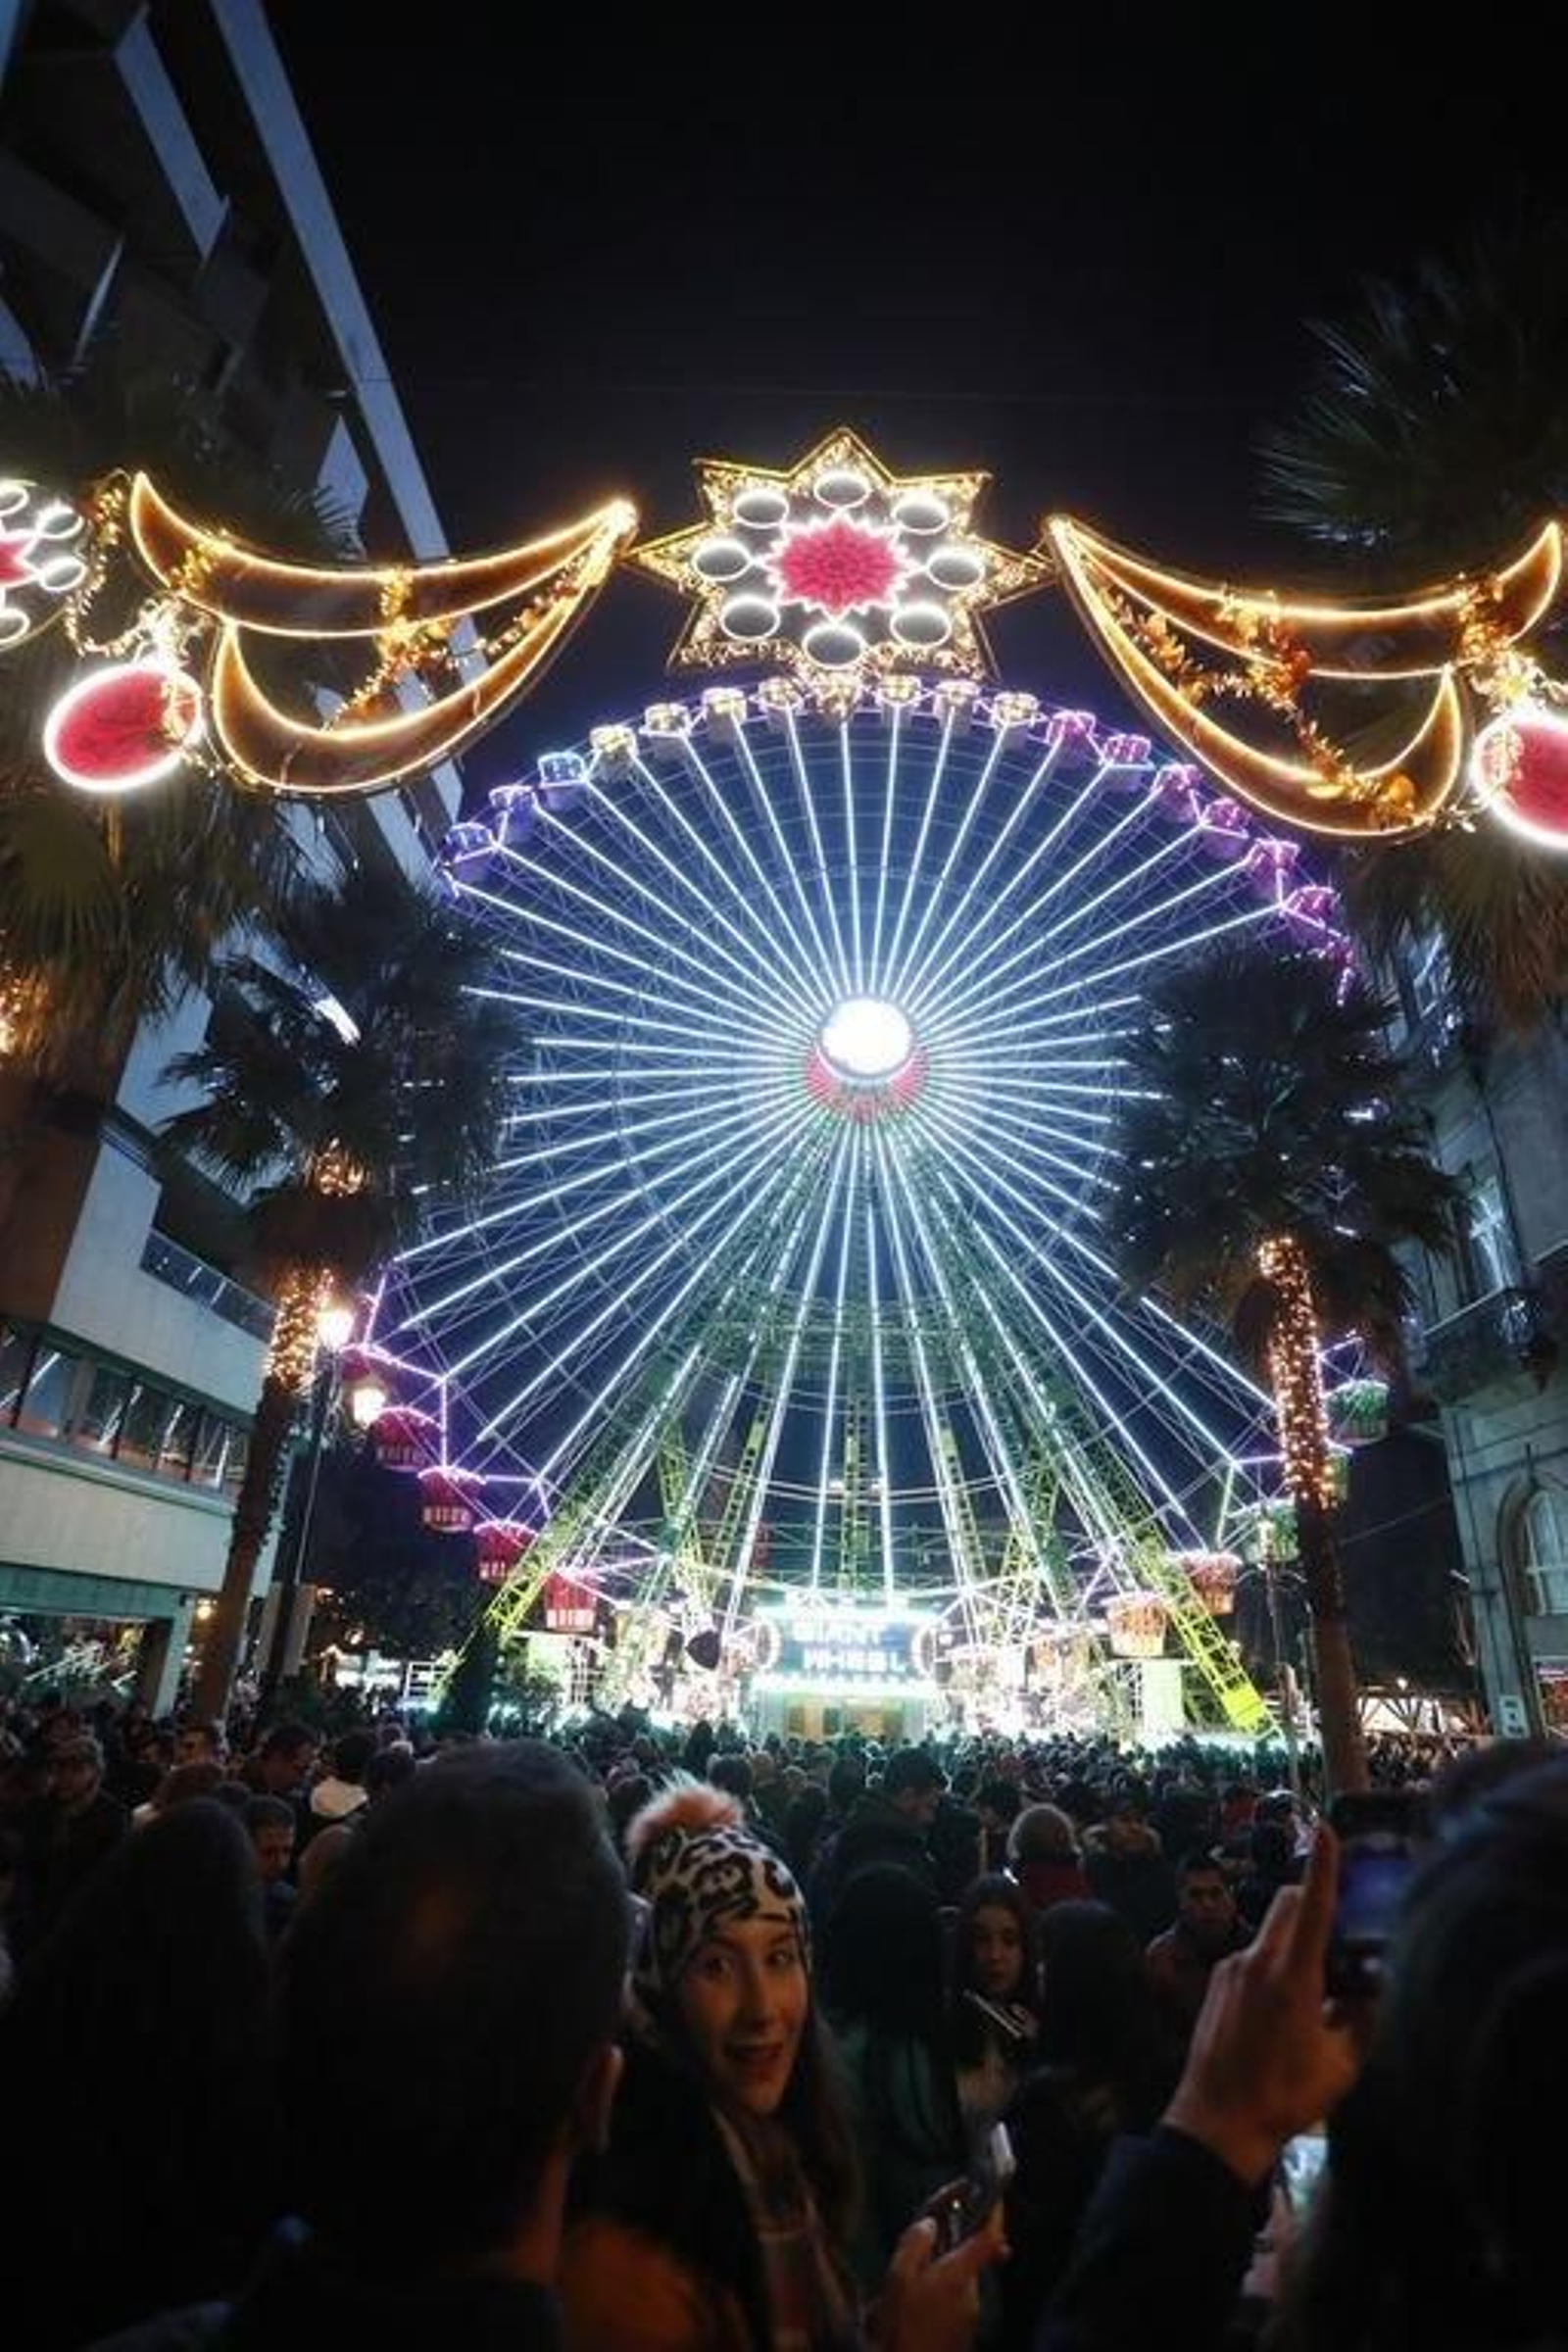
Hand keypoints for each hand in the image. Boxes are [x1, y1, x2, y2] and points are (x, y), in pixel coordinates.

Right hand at [873, 2200, 1004, 2351]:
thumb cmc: (904, 2325)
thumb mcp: (899, 2278)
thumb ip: (915, 2244)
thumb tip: (930, 2223)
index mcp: (960, 2273)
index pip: (989, 2236)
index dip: (995, 2213)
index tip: (994, 2193)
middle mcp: (972, 2293)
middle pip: (972, 2257)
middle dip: (955, 2244)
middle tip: (929, 2239)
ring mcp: (970, 2315)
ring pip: (962, 2279)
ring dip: (945, 2271)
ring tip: (912, 2277)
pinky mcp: (963, 2332)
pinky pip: (956, 2299)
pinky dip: (942, 2292)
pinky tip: (917, 2303)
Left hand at [1163, 1826, 1362, 2186]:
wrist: (1217, 2121)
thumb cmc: (1284, 2096)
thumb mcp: (1341, 2064)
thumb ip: (1360, 2019)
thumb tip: (1370, 1990)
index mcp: (1291, 1975)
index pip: (1311, 1905)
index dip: (1322, 1864)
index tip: (1325, 1828)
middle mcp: (1256, 1960)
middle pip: (1285, 1904)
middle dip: (1310, 1902)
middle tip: (1337, 1930)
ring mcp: (1230, 1969)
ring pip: (1269, 1932)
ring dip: (1293, 1941)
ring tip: (1314, 1989)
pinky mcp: (1216, 1984)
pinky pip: (1252, 1958)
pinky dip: (1273, 1965)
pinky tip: (1282, 2011)